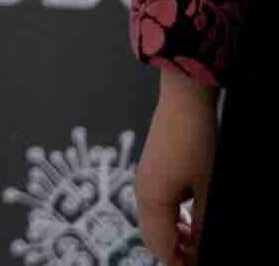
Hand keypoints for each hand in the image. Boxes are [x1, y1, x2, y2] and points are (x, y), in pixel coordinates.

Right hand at [135, 67, 217, 265]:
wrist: (184, 101)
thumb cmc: (195, 141)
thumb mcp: (207, 189)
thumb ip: (203, 225)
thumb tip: (201, 251)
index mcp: (152, 200)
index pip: (161, 247)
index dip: (181, 264)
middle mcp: (142, 192)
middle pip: (153, 237)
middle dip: (177, 253)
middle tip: (201, 258)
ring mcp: (145, 180)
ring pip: (156, 222)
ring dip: (177, 236)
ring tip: (201, 241)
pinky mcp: (152, 171)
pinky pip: (157, 205)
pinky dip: (174, 219)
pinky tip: (193, 218)